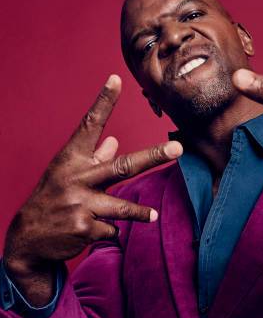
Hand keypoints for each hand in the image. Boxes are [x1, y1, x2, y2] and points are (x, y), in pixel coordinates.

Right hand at [3, 74, 181, 303]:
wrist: (29, 238)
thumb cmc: (53, 199)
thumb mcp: (67, 174)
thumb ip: (93, 158)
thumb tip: (114, 141)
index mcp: (71, 159)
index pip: (89, 125)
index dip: (103, 102)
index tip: (116, 79)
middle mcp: (76, 178)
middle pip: (122, 165)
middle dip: (153, 156)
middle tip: (178, 148)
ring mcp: (80, 204)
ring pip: (121, 207)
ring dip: (140, 212)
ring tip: (153, 215)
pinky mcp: (84, 228)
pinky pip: (111, 229)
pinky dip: (108, 230)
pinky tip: (92, 230)